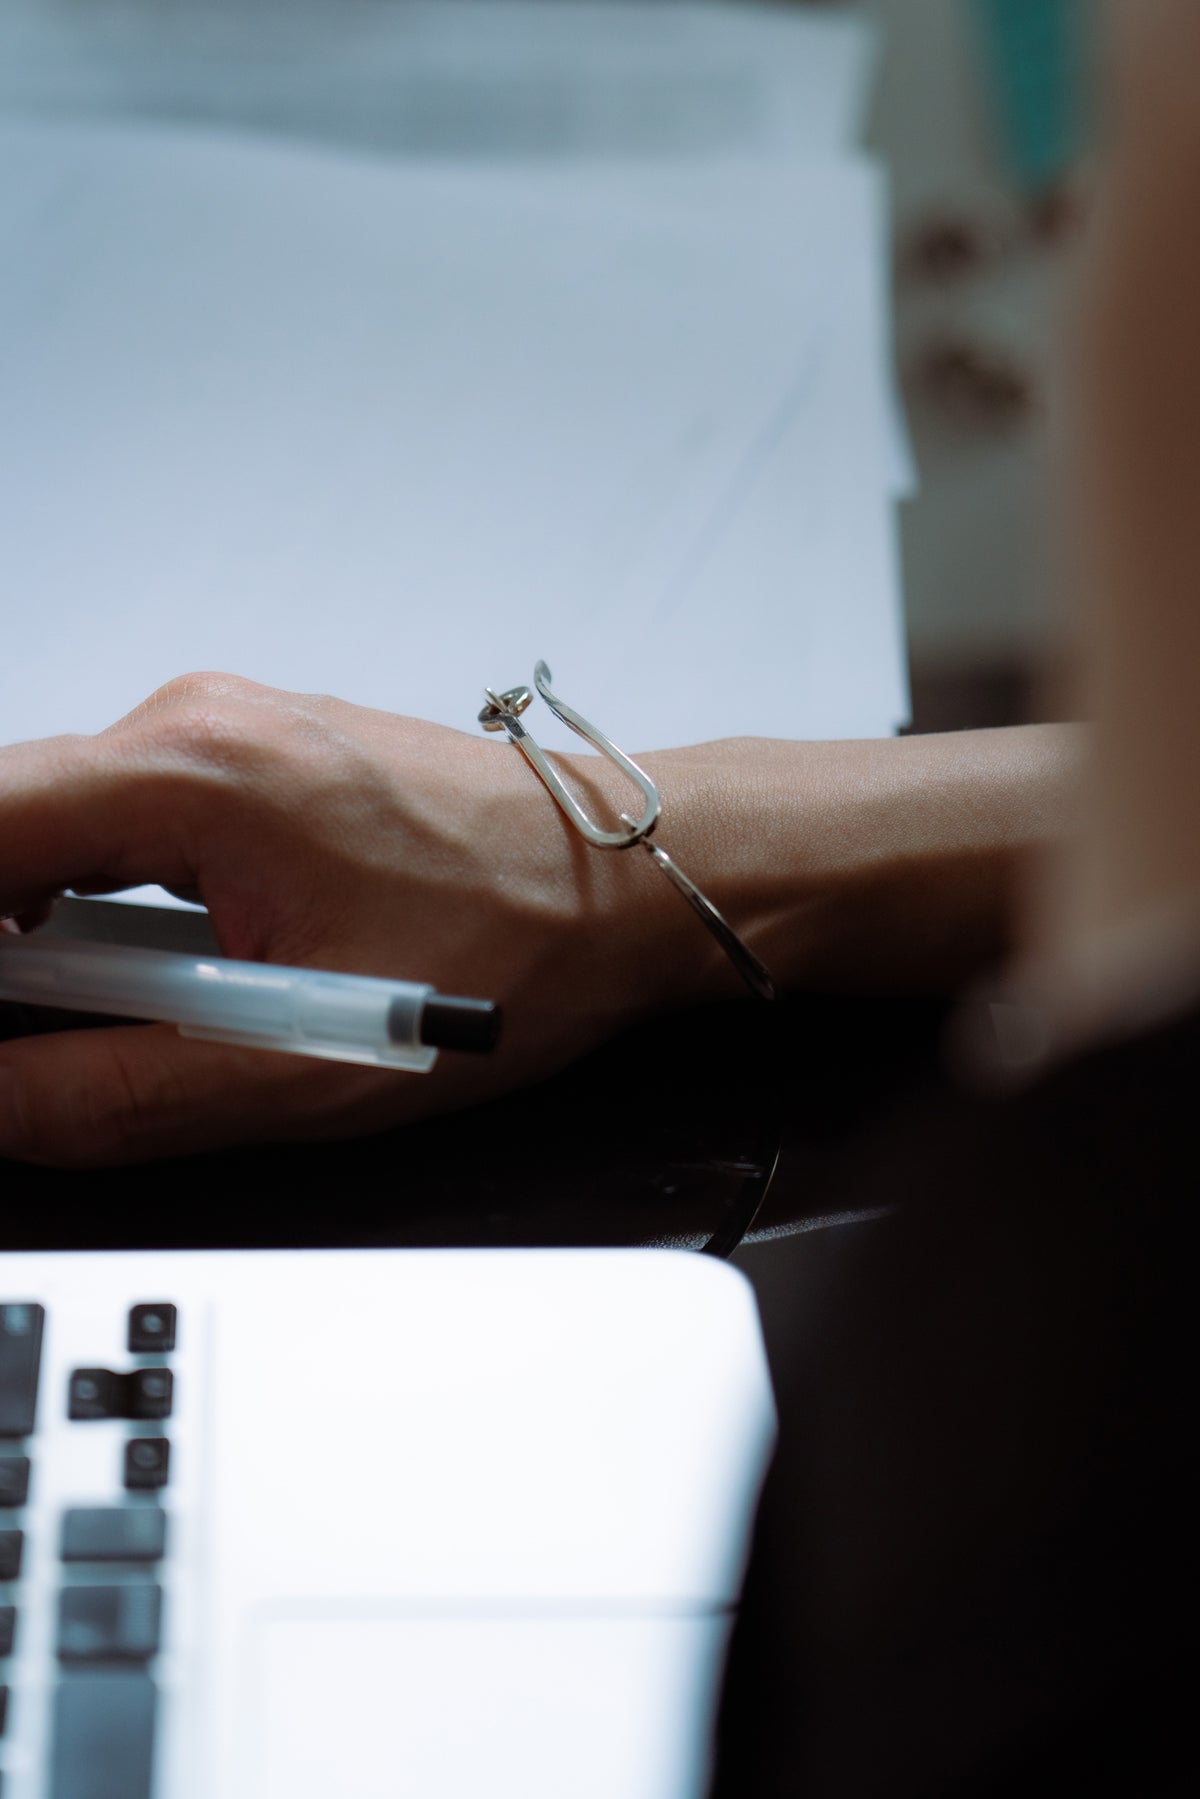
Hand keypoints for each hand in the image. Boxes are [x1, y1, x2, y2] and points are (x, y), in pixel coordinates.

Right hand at [0, 672, 1079, 1166]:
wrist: (640, 881)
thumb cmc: (519, 946)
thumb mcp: (308, 1062)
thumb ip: (117, 1095)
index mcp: (193, 769)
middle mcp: (197, 723)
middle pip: (3, 823)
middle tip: (35, 1048)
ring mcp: (229, 733)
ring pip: (59, 829)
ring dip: (42, 929)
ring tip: (112, 1019)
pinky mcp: (260, 765)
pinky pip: (126, 827)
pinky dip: (106, 907)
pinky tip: (154, 977)